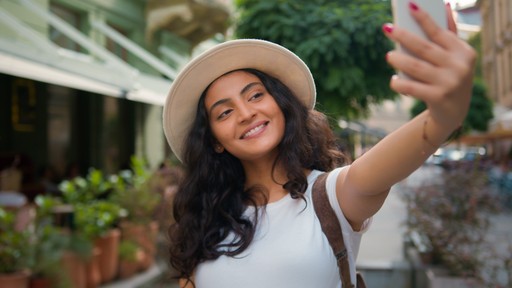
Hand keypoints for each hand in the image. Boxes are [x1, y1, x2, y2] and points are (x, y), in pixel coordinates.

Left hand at [383, 2, 476, 130]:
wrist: (454, 113)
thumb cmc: (450, 77)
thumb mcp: (455, 58)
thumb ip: (450, 34)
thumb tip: (445, 6)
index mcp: (464, 52)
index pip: (440, 32)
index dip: (424, 18)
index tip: (409, 6)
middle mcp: (459, 66)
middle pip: (424, 48)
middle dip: (403, 36)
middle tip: (387, 28)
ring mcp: (449, 83)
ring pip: (416, 67)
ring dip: (399, 60)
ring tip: (389, 55)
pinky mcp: (437, 98)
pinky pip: (411, 88)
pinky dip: (399, 83)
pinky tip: (393, 79)